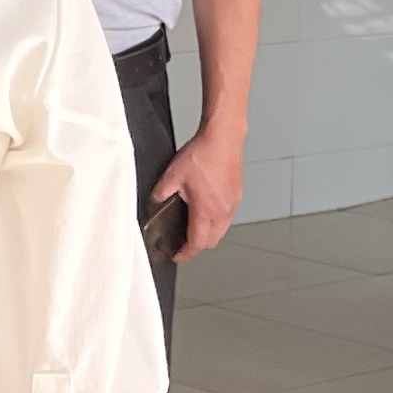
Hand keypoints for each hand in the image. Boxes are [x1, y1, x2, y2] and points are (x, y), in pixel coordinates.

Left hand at [151, 125, 244, 255]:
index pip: (197, 243)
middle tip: (183, 242)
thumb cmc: (203, 153)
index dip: (185, 254)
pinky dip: (217, 220)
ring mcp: (232, 204)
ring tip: (194, 226)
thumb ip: (161, 192)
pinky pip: (227, 217)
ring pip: (221, 231)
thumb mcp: (173, 175)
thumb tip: (155, 201)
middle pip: (211, 242)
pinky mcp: (237, 195)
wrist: (223, 137)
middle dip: (196, 245)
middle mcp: (222, 211)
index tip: (177, 255)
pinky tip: (207, 209)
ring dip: (208, 233)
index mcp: (206, 210)